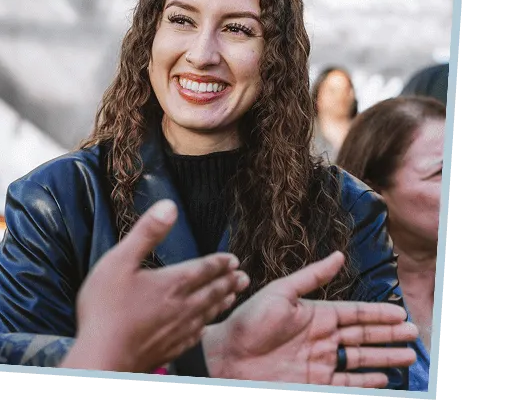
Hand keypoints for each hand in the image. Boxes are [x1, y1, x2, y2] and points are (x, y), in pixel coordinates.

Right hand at [66, 199, 245, 373]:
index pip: (203, 270)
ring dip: (222, 303)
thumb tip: (169, 205)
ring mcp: (177, 331)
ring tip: (232, 297)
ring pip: (206, 314)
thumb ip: (147, 232)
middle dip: (228, 282)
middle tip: (243, 277)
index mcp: (171, 284)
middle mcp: (180, 307)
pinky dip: (205, 327)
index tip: (233, 259)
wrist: (103, 357)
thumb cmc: (106, 308)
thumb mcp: (120, 260)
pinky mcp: (170, 349)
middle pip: (211, 292)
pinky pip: (195, 335)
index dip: (219, 263)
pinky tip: (204, 327)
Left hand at [202, 252, 417, 386]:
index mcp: (315, 314)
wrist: (227, 357)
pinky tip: (383, 380)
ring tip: (407, 357)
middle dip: (388, 336)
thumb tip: (339, 255)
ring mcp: (320, 362)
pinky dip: (367, 382)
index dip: (378, 315)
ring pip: (360, 360)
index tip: (400, 314)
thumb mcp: (281, 293)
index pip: (355, 314)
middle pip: (363, 337)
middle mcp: (321, 338)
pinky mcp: (315, 384)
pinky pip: (348, 384)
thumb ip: (312, 277)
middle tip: (413, 335)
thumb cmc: (248, 321)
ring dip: (384, 358)